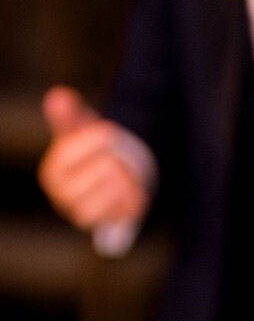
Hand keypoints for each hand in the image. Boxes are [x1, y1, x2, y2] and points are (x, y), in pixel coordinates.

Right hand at [38, 88, 149, 232]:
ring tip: (123, 174)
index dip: (97, 137)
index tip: (108, 132)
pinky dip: (135, 196)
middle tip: (114, 159)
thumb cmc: (88, 148)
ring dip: (126, 178)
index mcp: (52, 173)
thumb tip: (59, 97)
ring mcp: (84, 214)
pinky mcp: (107, 224)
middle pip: (104, 168)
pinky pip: (128, 209)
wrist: (108, 176)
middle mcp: (63, 197)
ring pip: (116, 190)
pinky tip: (131, 189)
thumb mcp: (78, 127)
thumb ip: (68, 114)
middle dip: (115, 159)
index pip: (75, 150)